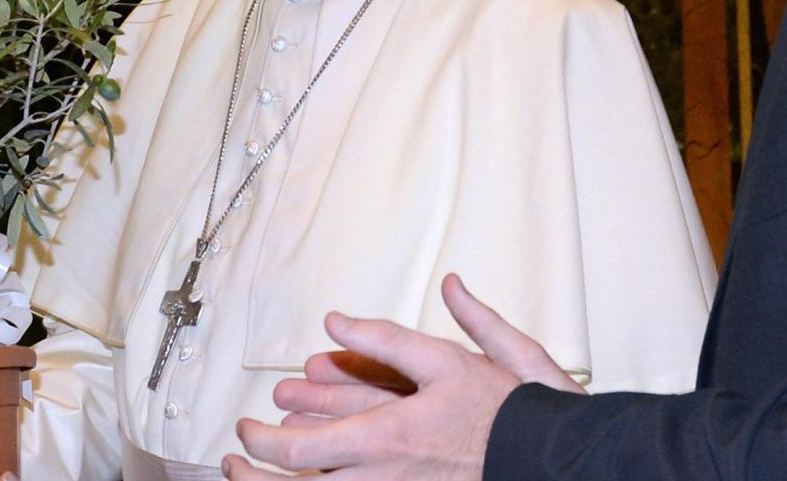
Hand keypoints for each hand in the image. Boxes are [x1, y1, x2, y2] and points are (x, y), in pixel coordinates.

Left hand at [224, 274, 582, 479]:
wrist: (551, 460)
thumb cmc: (505, 413)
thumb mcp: (446, 360)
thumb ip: (386, 340)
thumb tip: (337, 321)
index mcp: (383, 440)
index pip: (295, 451)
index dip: (259, 440)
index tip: (248, 425)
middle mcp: (381, 480)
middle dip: (253, 477)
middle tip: (235, 462)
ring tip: (258, 476)